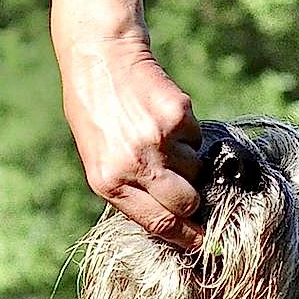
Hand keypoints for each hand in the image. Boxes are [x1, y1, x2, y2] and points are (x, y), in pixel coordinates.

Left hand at [58, 31, 203, 247]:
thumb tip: (173, 218)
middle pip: (186, 204)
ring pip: (196, 169)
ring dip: (189, 159)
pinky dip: (189, 132)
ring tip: (162, 137)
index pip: (159, 223)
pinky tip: (164, 115)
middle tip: (193, 191)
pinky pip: (198, 138)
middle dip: (195, 202)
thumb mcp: (98, 158)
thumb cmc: (95, 110)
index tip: (204, 243)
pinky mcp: (177, 115)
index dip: (186, 237)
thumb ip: (129, 189)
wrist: (98, 54)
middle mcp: (134, 164)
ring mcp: (158, 139)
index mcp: (109, 182)